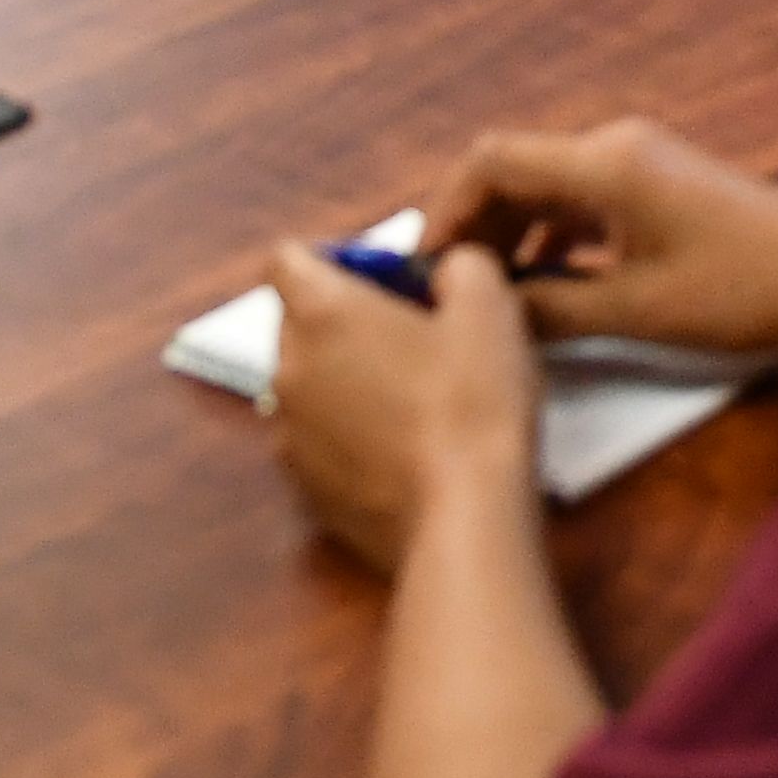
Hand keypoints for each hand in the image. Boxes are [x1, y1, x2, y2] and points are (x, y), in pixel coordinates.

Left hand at [266, 236, 542, 578]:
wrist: (464, 519)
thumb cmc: (473, 400)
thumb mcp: (489, 305)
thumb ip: (459, 264)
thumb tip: (444, 271)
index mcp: (321, 313)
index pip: (287, 259)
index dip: (335, 258)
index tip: (386, 279)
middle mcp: (287, 370)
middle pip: (297, 322)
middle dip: (344, 319)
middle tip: (413, 334)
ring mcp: (289, 437)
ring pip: (308, 385)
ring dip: (345, 378)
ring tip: (412, 399)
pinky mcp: (305, 492)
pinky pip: (319, 440)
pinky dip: (349, 434)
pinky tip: (403, 450)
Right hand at [416, 117, 777, 351]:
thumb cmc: (744, 288)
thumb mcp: (635, 311)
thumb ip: (549, 308)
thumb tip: (481, 313)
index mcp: (603, 163)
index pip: (488, 161)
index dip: (442, 212)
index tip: (421, 271)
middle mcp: (615, 147)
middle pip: (512, 171)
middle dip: (470, 228)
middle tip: (444, 294)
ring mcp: (640, 163)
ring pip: (545, 188)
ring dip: (509, 235)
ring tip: (486, 300)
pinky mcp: (659, 187)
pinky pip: (580, 202)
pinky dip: (549, 239)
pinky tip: (542, 291)